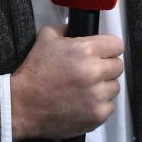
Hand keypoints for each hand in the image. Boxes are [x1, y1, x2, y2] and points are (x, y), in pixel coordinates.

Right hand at [10, 25, 123, 139]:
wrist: (24, 104)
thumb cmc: (35, 73)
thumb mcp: (47, 38)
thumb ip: (66, 28)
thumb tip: (77, 27)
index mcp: (86, 50)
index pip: (117, 45)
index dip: (109, 47)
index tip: (105, 51)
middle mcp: (94, 72)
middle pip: (118, 65)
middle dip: (106, 66)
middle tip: (92, 69)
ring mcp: (97, 95)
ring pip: (115, 86)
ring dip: (104, 86)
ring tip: (86, 87)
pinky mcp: (97, 115)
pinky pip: (110, 106)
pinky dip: (100, 104)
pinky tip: (84, 100)